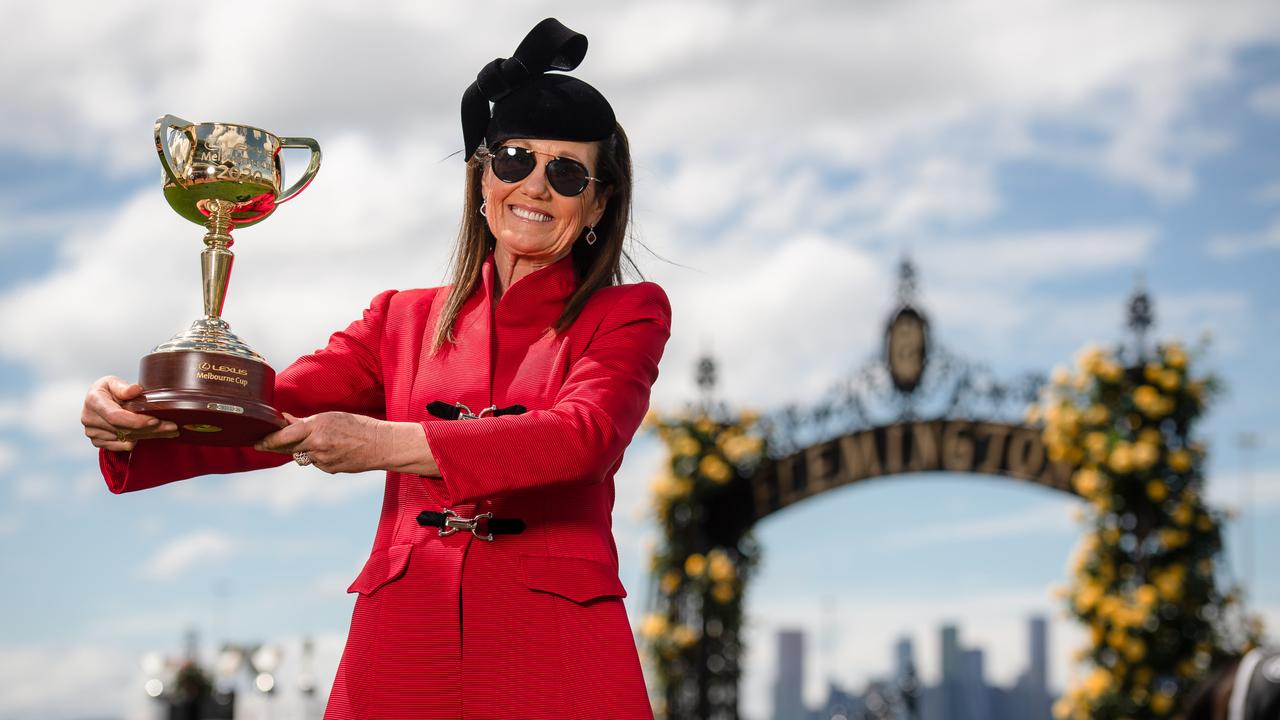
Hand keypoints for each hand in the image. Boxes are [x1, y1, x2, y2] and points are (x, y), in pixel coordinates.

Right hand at [81, 376, 179, 451]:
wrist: (97, 403)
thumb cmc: (108, 390)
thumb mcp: (114, 382)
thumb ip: (123, 387)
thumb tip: (135, 389)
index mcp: (94, 401)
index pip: (116, 416)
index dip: (136, 421)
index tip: (156, 420)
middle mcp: (90, 419)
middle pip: (125, 430)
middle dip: (151, 429)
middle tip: (173, 426)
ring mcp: (93, 433)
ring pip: (127, 439)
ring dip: (151, 435)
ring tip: (170, 429)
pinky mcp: (98, 442)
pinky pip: (123, 446)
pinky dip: (141, 440)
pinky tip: (155, 434)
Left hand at [255, 411, 392, 473]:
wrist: (381, 445)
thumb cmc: (359, 426)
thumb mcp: (332, 417)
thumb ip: (306, 421)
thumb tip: (285, 419)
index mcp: (318, 427)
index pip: (285, 435)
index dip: (269, 440)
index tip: (256, 442)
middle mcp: (317, 444)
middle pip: (288, 448)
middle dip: (276, 446)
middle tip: (263, 444)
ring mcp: (323, 460)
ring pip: (302, 455)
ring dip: (303, 449)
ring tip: (323, 441)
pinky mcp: (328, 470)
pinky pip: (315, 463)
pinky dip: (318, 457)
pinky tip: (334, 451)